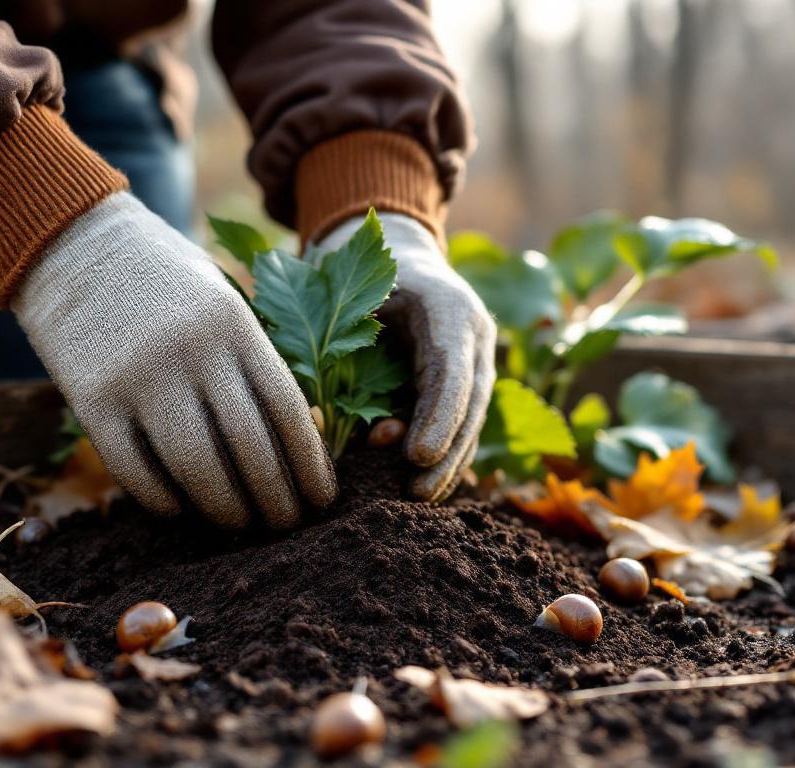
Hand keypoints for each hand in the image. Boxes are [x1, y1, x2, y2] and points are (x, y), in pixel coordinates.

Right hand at [13, 192, 335, 527]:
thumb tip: (299, 440)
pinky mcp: (91, 398)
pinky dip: (162, 499)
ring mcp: (139, 376)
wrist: (71, 241)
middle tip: (285, 525)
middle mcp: (192, 351)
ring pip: (195, 466)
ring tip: (239, 524)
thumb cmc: (163, 279)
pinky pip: (134, 469)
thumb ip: (252, 360)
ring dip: (224, 508)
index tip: (321, 499)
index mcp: (234, 324)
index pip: (287, 409)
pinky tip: (180, 509)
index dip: (310, 464)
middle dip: (274, 497)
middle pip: (248, 446)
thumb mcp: (221, 301)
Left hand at [319, 212, 495, 500]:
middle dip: (447, 452)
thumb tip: (317, 413)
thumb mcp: (347, 294)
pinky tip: (424, 485)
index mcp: (448, 307)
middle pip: (470, 403)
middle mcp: (473, 335)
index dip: (440, 416)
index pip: (452, 369)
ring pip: (470, 419)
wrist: (399, 255)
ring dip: (447, 462)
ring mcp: (477, 359)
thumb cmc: (359, 272)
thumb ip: (341, 344)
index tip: (419, 457)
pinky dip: (444, 454)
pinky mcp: (468, 381)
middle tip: (417, 493)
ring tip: (417, 496)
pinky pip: (460, 422)